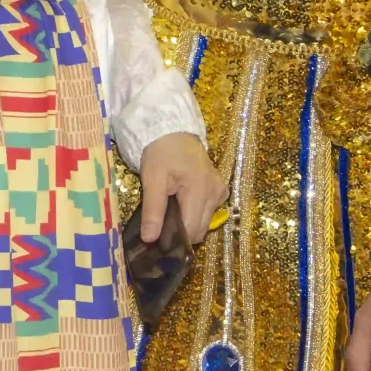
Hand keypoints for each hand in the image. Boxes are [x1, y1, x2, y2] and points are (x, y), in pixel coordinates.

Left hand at [135, 131, 225, 245]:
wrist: (172, 130)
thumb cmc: (160, 152)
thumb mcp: (152, 179)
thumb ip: (153, 210)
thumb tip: (149, 239)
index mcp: (200, 190)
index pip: (191, 230)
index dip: (174, 239)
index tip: (157, 239)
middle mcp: (216, 193)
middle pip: (200, 230)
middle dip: (181, 232)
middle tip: (161, 223)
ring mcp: (221, 191)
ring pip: (205, 222)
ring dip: (188, 222)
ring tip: (171, 208)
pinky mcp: (221, 189)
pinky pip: (209, 211)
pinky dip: (195, 212)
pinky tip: (182, 201)